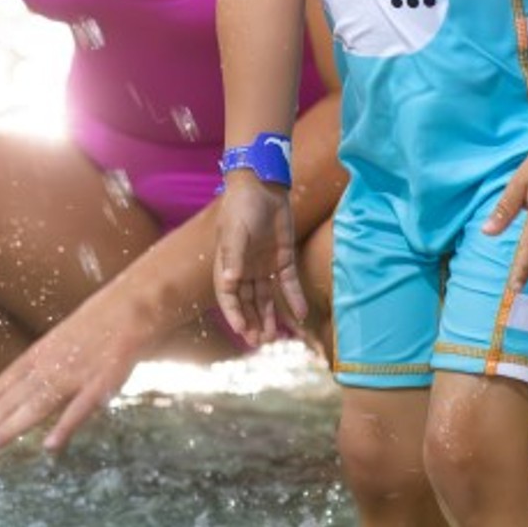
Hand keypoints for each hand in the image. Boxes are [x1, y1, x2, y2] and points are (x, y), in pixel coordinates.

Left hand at [0, 291, 148, 454]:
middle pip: (13, 396)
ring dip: (12, 424)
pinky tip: (51, 446)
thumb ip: (44, 366)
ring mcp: (77, 370)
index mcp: (41, 353)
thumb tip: (22, 390)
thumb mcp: (64, 341)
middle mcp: (52, 362)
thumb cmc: (101, 324)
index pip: (3, 385)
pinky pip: (83, 405)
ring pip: (39, 402)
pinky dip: (67, 424)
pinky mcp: (105, 378)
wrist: (135, 302)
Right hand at [210, 175, 304, 344]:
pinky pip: (288, 284)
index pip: (228, 296)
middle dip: (253, 322)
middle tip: (261, 341)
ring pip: (267, 299)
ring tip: (274, 337)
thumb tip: (228, 282)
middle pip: (248, 302)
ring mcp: (264, 266)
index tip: (242, 331)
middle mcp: (244, 270)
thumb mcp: (235, 232)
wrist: (264, 186)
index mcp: (227, 265)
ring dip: (270, 317)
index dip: (234, 314)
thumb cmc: (242, 207)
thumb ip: (233, 257)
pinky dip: (294, 299)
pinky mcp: (283, 259)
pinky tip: (300, 315)